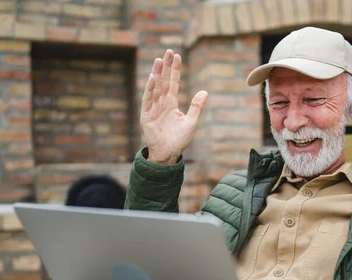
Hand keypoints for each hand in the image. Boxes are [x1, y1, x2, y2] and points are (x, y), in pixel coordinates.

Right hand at [140, 49, 208, 164]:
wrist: (169, 154)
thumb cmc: (180, 140)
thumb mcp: (191, 122)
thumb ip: (197, 107)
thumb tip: (205, 91)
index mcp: (171, 104)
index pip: (173, 83)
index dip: (175, 70)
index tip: (177, 56)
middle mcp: (161, 104)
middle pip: (163, 81)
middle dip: (165, 67)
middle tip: (168, 52)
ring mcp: (153, 109)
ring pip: (155, 88)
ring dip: (157, 74)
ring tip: (159, 60)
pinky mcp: (146, 116)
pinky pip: (148, 100)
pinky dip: (150, 89)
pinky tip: (153, 77)